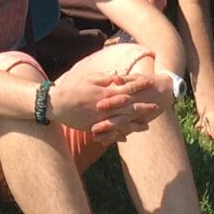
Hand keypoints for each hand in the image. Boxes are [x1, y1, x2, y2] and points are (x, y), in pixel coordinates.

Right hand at [49, 52, 168, 143]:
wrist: (57, 103)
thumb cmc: (74, 89)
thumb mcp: (90, 79)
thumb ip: (105, 78)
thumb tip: (117, 76)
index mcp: (105, 92)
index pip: (127, 88)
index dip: (139, 85)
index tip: (150, 82)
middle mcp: (105, 106)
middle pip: (129, 107)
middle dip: (143, 107)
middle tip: (156, 107)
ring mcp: (100, 118)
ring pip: (122, 122)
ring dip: (135, 124)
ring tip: (146, 126)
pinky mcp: (93, 126)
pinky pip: (109, 132)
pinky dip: (118, 135)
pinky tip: (126, 137)